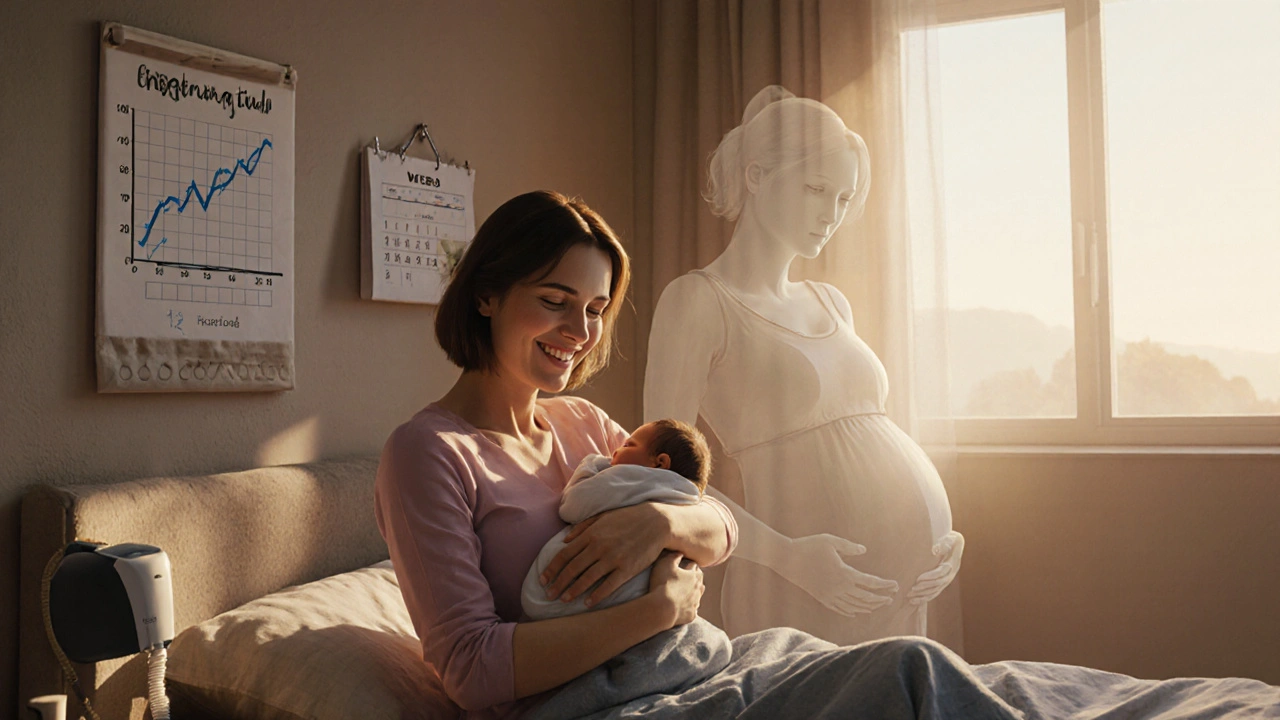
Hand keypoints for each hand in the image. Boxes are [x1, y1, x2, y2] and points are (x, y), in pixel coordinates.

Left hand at [540, 502, 668, 607]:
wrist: (657, 522)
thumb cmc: (629, 518)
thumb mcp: (603, 516)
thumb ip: (582, 527)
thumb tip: (564, 540)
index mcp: (591, 534)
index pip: (565, 554)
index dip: (552, 568)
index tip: (543, 579)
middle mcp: (599, 547)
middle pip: (572, 569)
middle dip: (558, 583)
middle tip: (548, 595)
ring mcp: (613, 558)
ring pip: (587, 579)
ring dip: (573, 591)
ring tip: (563, 600)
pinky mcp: (627, 569)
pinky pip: (608, 586)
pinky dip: (596, 596)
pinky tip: (587, 603)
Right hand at [649, 551, 703, 627]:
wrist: (663, 608)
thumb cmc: (663, 583)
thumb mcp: (665, 564)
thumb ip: (673, 556)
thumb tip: (680, 553)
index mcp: (693, 575)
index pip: (693, 566)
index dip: (689, 564)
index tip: (686, 563)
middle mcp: (697, 588)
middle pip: (699, 580)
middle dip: (695, 576)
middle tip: (691, 575)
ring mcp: (695, 602)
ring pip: (699, 595)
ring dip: (695, 592)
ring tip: (691, 590)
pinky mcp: (691, 615)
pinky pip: (693, 610)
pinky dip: (690, 607)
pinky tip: (686, 607)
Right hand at [778, 533, 897, 616]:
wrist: (786, 559)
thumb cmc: (809, 546)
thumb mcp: (830, 541)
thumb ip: (849, 546)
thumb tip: (864, 550)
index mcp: (844, 573)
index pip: (871, 582)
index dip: (885, 585)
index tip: (895, 585)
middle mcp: (839, 588)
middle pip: (865, 598)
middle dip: (880, 599)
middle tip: (890, 599)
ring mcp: (829, 595)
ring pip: (854, 606)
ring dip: (868, 607)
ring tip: (877, 605)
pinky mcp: (821, 598)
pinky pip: (839, 609)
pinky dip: (850, 611)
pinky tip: (856, 612)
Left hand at [908, 531, 963, 604]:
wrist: (954, 543)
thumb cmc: (950, 538)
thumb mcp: (950, 537)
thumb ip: (945, 542)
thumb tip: (936, 549)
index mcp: (952, 563)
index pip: (941, 573)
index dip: (930, 577)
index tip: (918, 578)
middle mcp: (951, 574)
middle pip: (937, 584)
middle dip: (924, 588)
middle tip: (911, 590)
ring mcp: (947, 579)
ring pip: (935, 591)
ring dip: (923, 595)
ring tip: (910, 597)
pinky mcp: (942, 583)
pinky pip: (934, 593)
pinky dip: (925, 598)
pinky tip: (914, 601)